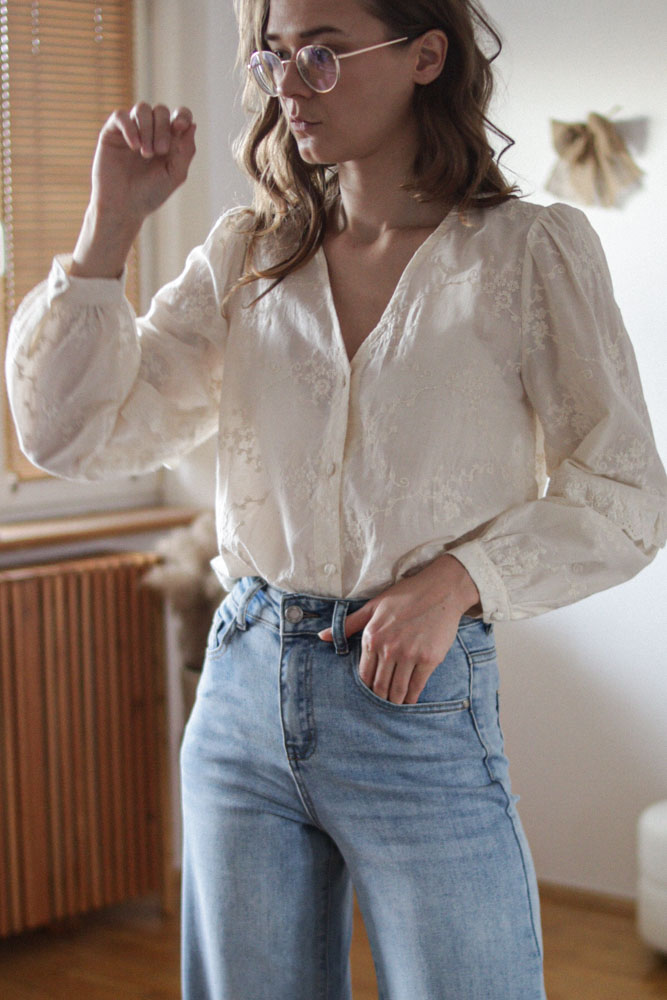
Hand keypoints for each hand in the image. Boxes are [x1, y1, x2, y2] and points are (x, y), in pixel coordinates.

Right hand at [91, 102, 196, 220]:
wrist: (122, 207)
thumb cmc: (150, 194)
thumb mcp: (175, 175)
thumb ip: (186, 151)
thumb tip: (193, 125)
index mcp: (170, 141)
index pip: (180, 116)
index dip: (182, 115)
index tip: (179, 127)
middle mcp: (151, 132)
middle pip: (161, 111)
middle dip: (163, 129)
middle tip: (160, 151)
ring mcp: (131, 130)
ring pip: (142, 109)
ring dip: (148, 129)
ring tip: (145, 154)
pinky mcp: (112, 132)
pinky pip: (121, 115)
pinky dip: (130, 128)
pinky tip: (134, 146)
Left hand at [318, 554, 479, 704]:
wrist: (441, 589)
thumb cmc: (406, 595)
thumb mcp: (373, 606)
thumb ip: (348, 624)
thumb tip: (321, 636)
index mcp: (372, 637)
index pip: (364, 674)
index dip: (365, 688)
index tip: (368, 696)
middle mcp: (389, 648)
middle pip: (379, 686)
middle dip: (379, 699)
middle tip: (380, 707)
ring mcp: (409, 655)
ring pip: (397, 690)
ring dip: (394, 703)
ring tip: (393, 708)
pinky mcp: (429, 659)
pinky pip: (417, 686)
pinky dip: (412, 698)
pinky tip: (410, 703)